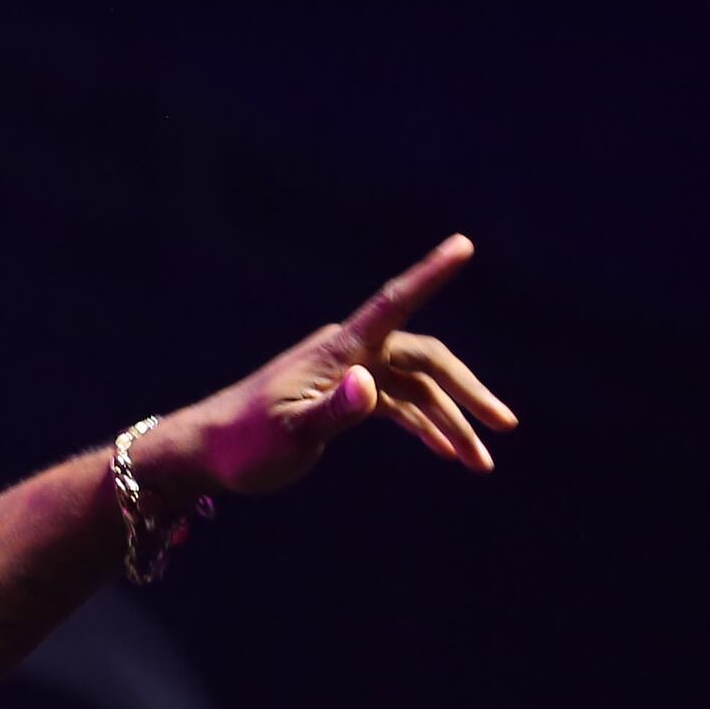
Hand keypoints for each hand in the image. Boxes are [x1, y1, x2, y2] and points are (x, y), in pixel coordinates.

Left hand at [138, 234, 517, 503]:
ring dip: (449, 422)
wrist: (205, 455)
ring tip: (480, 463)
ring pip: (417, 388)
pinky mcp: (344, 398)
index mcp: (338, 351)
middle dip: (467, 393)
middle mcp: (348, 354)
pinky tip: (449, 453)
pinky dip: (424, 426)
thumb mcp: (290, 435)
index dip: (430, 275)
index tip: (463, 245)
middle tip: (504, 426)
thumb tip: (371, 384)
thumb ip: (334, 411)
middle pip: (425, 360)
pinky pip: (398, 404)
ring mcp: (348, 375)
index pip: (393, 304)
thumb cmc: (243, 445)